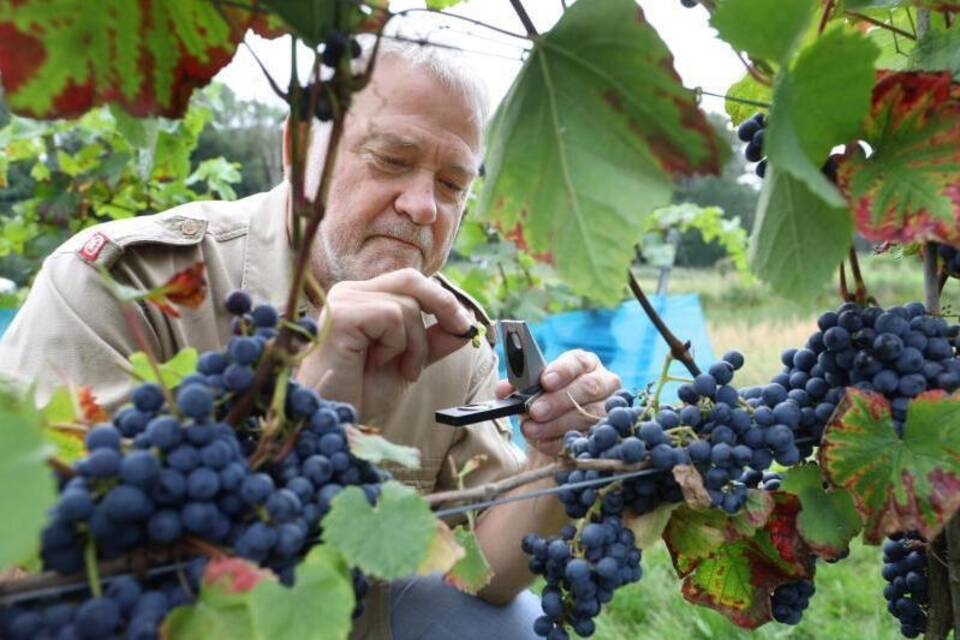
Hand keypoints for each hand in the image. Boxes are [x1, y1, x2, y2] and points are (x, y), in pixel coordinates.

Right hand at [296, 268, 474, 423]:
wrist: (334, 419)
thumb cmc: (360, 393)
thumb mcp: (407, 362)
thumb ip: (433, 341)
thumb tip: (466, 326)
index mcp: (363, 299)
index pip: (409, 282)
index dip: (441, 299)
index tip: (465, 325)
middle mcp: (350, 293)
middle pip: (410, 280)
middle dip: (443, 304)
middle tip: (461, 329)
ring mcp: (343, 301)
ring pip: (406, 306)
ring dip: (415, 344)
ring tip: (400, 369)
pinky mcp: (342, 314)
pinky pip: (391, 316)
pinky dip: (397, 345)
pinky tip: (379, 364)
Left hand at [495, 349, 620, 456]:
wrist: (563, 419)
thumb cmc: (550, 395)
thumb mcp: (536, 385)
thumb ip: (520, 385)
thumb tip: (504, 390)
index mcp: (586, 363)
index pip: (578, 361)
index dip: (562, 371)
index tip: (544, 381)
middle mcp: (604, 382)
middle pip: (586, 388)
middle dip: (557, 401)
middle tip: (535, 411)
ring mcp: (608, 408)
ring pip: (587, 415)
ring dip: (556, 424)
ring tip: (532, 429)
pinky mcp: (605, 432)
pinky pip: (585, 438)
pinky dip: (560, 442)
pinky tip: (543, 443)